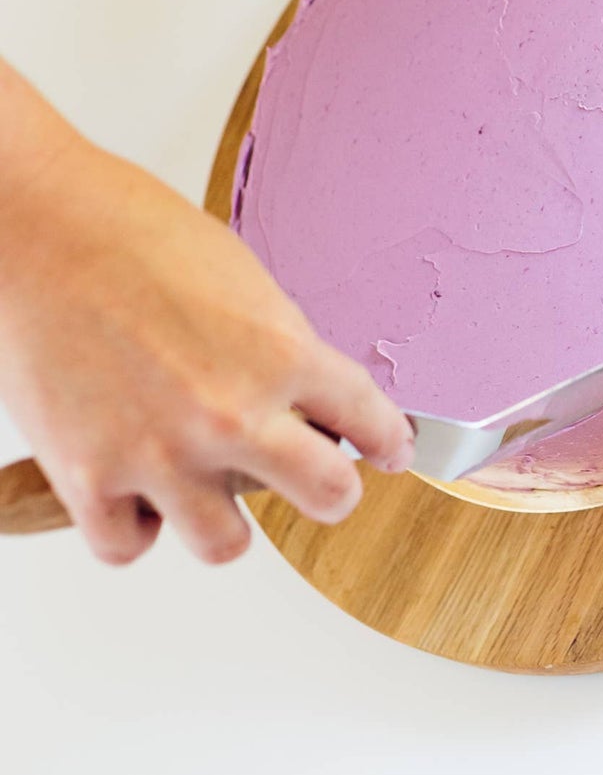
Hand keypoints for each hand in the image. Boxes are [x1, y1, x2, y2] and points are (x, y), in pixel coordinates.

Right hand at [0, 130, 413, 564]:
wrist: (40, 228)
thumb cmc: (134, 235)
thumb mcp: (245, 283)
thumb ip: (280, 349)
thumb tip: (304, 396)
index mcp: (282, 354)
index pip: (370, 418)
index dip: (388, 440)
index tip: (390, 451)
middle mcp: (231, 414)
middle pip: (329, 496)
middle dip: (333, 493)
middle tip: (323, 485)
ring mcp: (161, 454)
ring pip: (228, 545)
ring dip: (224, 523)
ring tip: (212, 491)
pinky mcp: (87, 478)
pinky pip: (127, 546)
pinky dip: (133, 527)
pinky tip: (138, 494)